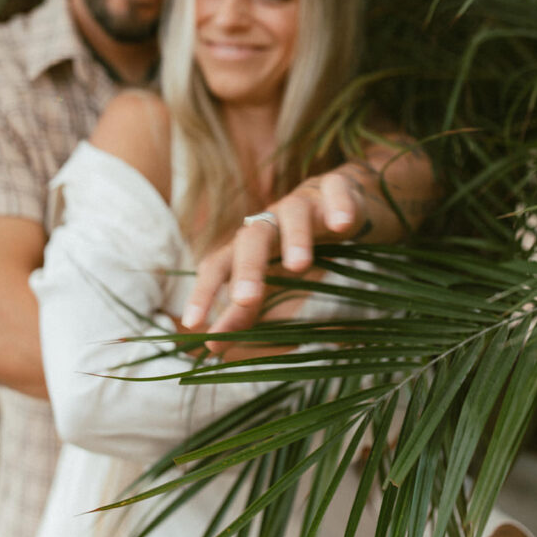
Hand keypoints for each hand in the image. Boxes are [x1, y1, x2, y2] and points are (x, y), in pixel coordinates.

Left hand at [181, 168, 367, 355]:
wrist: (344, 204)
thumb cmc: (301, 250)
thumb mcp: (274, 284)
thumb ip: (245, 312)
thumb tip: (215, 347)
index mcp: (250, 246)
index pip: (219, 265)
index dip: (204, 292)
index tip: (192, 324)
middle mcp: (272, 221)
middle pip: (252, 238)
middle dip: (247, 268)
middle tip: (246, 300)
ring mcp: (304, 202)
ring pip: (293, 213)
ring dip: (294, 237)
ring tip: (300, 266)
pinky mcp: (337, 188)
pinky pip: (335, 190)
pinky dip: (338, 205)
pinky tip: (342, 225)